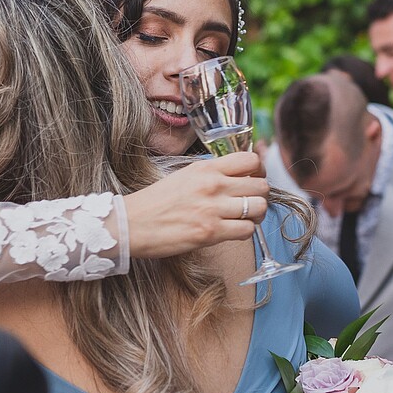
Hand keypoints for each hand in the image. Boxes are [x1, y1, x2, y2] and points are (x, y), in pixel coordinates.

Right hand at [123, 152, 270, 259]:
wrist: (131, 224)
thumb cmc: (155, 202)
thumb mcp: (184, 176)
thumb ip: (211, 174)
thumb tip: (237, 176)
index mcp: (205, 168)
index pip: (250, 160)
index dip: (259, 171)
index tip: (253, 179)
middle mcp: (212, 185)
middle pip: (261, 185)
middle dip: (260, 196)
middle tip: (250, 203)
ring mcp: (212, 209)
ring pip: (259, 208)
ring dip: (256, 215)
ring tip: (244, 218)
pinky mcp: (210, 232)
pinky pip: (247, 230)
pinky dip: (244, 232)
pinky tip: (232, 231)